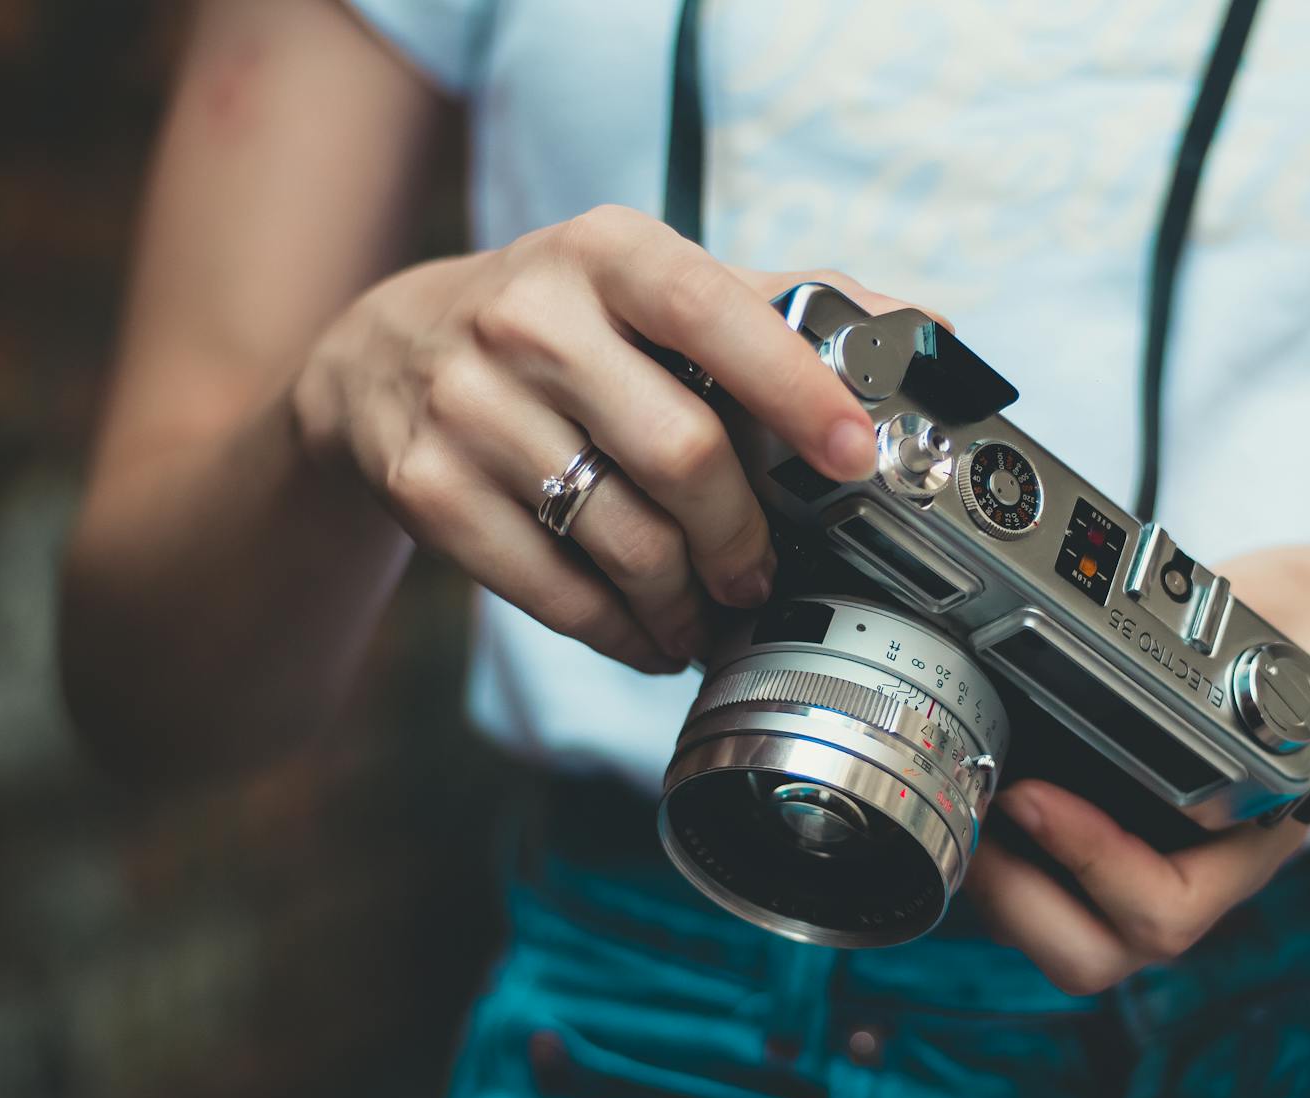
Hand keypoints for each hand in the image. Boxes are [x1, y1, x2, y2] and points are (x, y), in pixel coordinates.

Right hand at [291, 204, 931, 671]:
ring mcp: (467, 404)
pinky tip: (647, 631)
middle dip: (743, 538)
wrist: (383, 355)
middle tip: (762, 574)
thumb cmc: (561, 325)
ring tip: (707, 612)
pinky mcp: (425, 486)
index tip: (856, 454)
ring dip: (687, 602)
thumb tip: (926, 331)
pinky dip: (622, 631)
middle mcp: (530, 318)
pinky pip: (555, 592)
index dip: (798, 390)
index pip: (719, 313)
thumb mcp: (651, 285)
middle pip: (681, 454)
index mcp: (609, 253)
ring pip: (623, 539)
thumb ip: (780, 306)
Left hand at [963, 544, 1309, 994]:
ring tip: (963, 810)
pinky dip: (1004, 861)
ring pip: (1063, 935)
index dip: (1087, 865)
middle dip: (1018, 904)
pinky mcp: (1112, 843)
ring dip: (1001, 892)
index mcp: (1251, 843)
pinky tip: (978, 795)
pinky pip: (1048, 891)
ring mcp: (1151, 867)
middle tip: (970, 823)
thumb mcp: (1304, 645)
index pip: (1160, 909)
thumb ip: (1256, 661)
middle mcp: (1197, 873)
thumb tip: (1191, 651)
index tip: (1030, 793)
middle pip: (1095, 952)